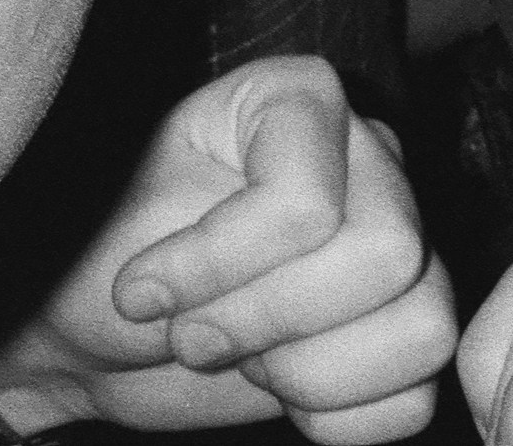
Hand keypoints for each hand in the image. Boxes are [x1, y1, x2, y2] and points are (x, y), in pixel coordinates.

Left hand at [0, 56, 453, 442]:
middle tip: (193, 333)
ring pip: (423, 329)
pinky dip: (339, 419)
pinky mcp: (397, 331)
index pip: (308, 200)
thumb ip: (190, 221)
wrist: (89, 329)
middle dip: (270, 319)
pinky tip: (281, 390)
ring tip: (244, 355)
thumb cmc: (97, 254)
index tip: (140, 289)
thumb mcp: (122, 214)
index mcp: (301, 99)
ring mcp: (393, 247)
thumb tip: (258, 264)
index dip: (220, 263)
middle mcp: (368, 160)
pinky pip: (417, 398)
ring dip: (309, 375)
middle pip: (388, 257)